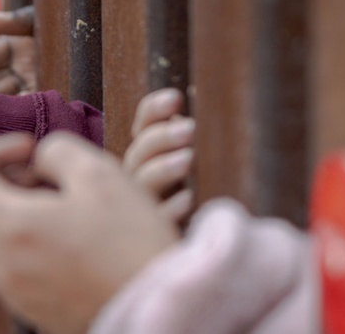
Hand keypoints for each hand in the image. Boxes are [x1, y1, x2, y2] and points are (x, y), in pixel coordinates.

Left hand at [0, 133, 177, 333]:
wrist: (161, 306)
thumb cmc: (132, 239)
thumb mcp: (99, 172)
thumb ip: (56, 150)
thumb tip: (38, 158)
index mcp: (10, 225)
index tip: (28, 149)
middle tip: (29, 179)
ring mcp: (10, 290)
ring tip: (43, 207)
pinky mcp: (27, 308)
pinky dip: (6, 244)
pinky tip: (51, 236)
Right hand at [123, 88, 194, 221]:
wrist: (198, 245)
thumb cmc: (204, 191)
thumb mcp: (199, 157)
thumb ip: (192, 135)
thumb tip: (201, 104)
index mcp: (150, 153)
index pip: (144, 124)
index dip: (154, 110)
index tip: (176, 98)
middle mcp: (140, 175)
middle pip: (140, 151)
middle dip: (162, 137)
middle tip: (191, 129)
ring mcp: (144, 204)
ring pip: (142, 182)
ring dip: (164, 167)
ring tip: (189, 159)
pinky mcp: (156, 233)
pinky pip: (157, 219)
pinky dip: (171, 208)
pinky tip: (190, 199)